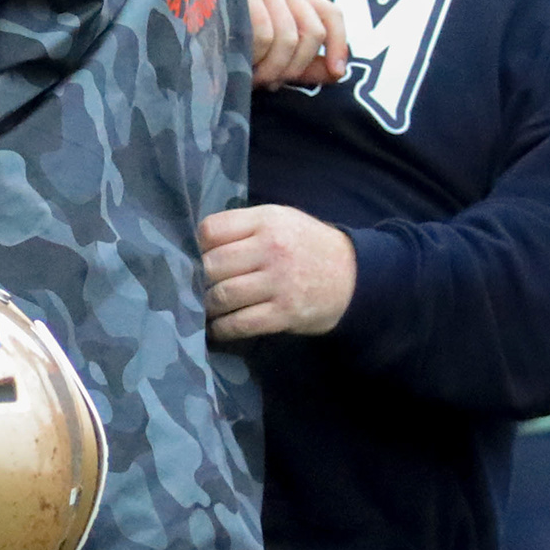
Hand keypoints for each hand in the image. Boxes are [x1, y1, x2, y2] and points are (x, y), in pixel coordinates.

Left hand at [199, 205, 357, 341]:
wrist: (354, 275)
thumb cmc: (307, 245)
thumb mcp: (281, 220)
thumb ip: (244, 227)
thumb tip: (199, 246)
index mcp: (266, 221)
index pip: (211, 230)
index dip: (197, 246)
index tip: (197, 257)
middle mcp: (271, 249)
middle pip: (212, 265)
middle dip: (198, 279)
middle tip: (195, 288)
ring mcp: (278, 282)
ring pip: (221, 296)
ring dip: (206, 307)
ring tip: (205, 308)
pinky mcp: (284, 313)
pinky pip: (239, 324)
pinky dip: (222, 329)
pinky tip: (218, 328)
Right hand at [241, 0, 350, 89]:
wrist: (184, 20)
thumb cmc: (230, 38)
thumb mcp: (273, 52)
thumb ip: (305, 63)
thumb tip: (337, 74)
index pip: (330, 13)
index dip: (339, 44)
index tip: (337, 74)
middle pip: (311, 31)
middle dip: (296, 66)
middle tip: (274, 82)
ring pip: (289, 37)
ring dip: (273, 68)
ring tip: (254, 77)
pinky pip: (264, 36)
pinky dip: (256, 59)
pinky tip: (242, 63)